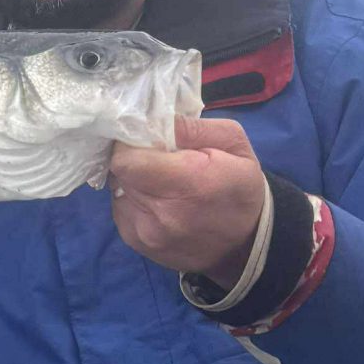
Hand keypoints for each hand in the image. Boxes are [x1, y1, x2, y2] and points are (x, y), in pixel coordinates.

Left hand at [106, 115, 266, 284]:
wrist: (246, 243)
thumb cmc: (241, 188)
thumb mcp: (232, 143)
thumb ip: (190, 127)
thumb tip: (151, 120)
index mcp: (188, 184)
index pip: (126, 160)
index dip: (130, 143)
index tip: (146, 139)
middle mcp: (161, 215)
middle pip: (120, 173)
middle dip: (134, 159)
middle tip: (158, 159)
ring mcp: (146, 234)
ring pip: (117, 190)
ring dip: (133, 180)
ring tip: (161, 182)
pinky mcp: (137, 244)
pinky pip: (121, 209)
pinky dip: (134, 200)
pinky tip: (158, 201)